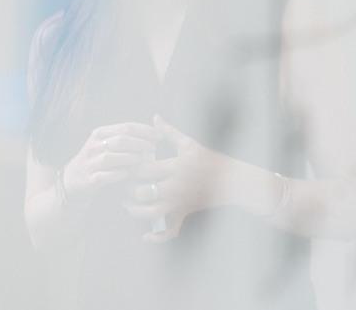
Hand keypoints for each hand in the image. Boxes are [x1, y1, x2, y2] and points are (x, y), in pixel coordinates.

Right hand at [62, 122, 159, 205]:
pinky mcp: (89, 180)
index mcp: (100, 134)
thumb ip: (126, 136)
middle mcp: (93, 146)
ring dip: (130, 158)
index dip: (145, 130)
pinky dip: (118, 174)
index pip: (126, 127)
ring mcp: (89, 163)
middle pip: (121, 140)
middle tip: (154, 149)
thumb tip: (156, 127)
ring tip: (143, 161)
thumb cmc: (98, 161)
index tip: (160, 136)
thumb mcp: (107, 144)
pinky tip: (129, 174)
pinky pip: (105, 176)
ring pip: (111, 157)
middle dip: (140, 143)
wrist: (72, 181)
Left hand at [126, 114, 233, 242]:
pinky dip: (157, 237)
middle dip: (130, 191)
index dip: (131, 168)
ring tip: (129, 205)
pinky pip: (170, 230)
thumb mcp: (189, 144)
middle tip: (123, 186)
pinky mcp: (184, 213)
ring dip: (136, 211)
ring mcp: (180, 202)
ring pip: (151, 213)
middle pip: (144, 192)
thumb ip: (169, 132)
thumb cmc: (209, 159)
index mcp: (176, 167)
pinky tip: (145, 236)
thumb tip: (154, 117)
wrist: (231, 180)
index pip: (145, 169)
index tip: (125, 165)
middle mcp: (176, 186)